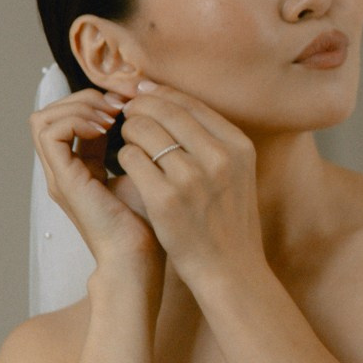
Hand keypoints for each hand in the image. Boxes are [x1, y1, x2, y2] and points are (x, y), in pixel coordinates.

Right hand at [31, 87, 163, 285]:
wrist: (139, 259)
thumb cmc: (148, 223)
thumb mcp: (143, 173)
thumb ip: (135, 147)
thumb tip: (142, 114)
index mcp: (79, 167)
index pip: (69, 118)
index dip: (95, 101)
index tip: (128, 104)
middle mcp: (63, 170)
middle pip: (50, 114)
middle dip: (84, 99)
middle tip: (118, 106)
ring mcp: (60, 175)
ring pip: (43, 119)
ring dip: (78, 107)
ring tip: (111, 116)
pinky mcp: (63, 180)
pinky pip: (50, 133)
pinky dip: (76, 121)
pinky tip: (106, 129)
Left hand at [113, 83, 263, 290]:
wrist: (231, 270)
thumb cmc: (228, 220)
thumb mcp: (237, 172)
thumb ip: (212, 139)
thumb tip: (168, 99)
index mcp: (238, 146)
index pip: (190, 103)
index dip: (160, 93)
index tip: (142, 92)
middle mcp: (219, 157)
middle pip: (164, 110)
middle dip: (139, 108)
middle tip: (127, 114)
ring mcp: (191, 178)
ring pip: (142, 130)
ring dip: (129, 133)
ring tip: (130, 144)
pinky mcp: (165, 200)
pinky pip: (130, 158)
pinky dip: (124, 157)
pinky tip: (129, 168)